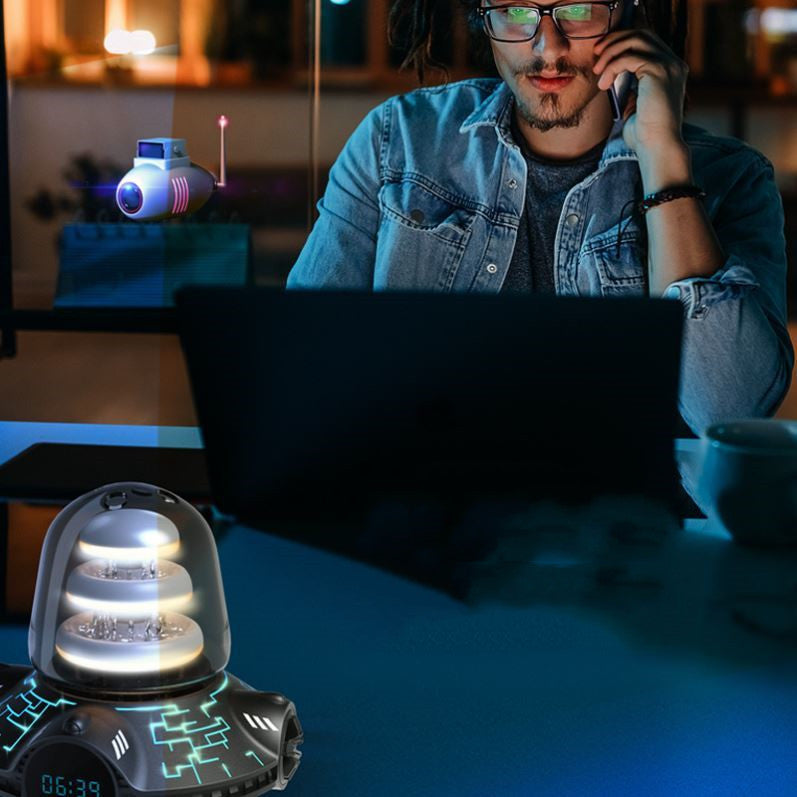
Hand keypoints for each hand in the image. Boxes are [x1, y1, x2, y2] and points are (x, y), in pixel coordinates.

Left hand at [592, 28, 687, 156]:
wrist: (657, 147)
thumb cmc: (644, 135)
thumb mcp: (635, 106)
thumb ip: (630, 89)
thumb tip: (612, 77)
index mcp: (669, 70)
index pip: (646, 41)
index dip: (621, 41)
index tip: (600, 54)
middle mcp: (673, 63)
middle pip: (641, 34)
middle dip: (615, 40)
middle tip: (595, 54)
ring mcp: (668, 65)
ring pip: (635, 41)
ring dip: (611, 52)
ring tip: (597, 71)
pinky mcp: (659, 72)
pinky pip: (629, 58)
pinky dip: (612, 67)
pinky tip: (603, 84)